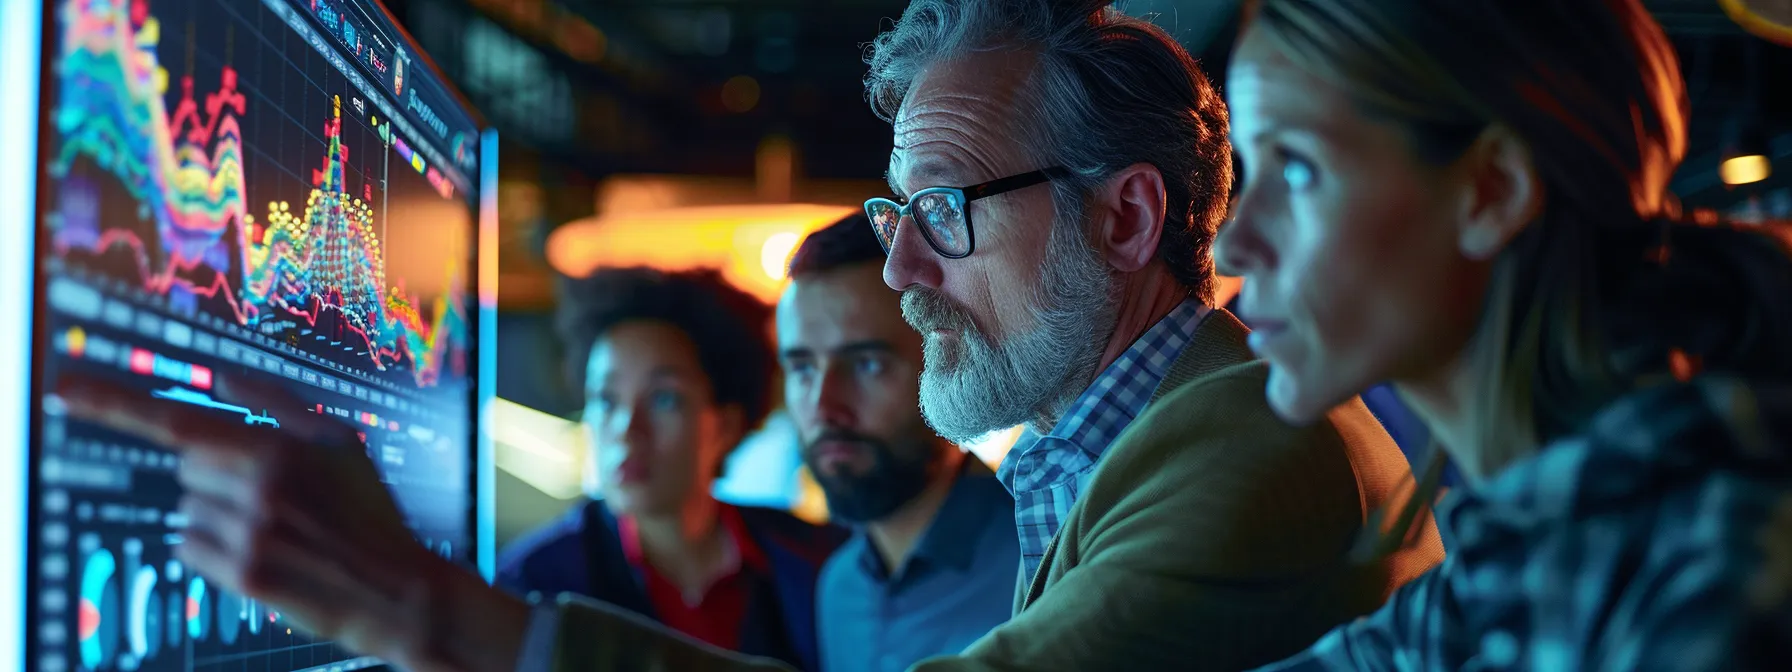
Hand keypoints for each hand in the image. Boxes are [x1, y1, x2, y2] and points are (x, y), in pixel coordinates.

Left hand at [57, 373, 528, 670]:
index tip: (63, 389)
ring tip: (274, 528)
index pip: (178, 420)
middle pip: (186, 466)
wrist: (395, 590)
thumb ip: (277, 403)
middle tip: (270, 493)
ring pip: (186, 508)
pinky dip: (212, 548)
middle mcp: (255, 490)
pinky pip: (188, 547)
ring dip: (216, 513)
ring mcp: (245, 534)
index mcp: (277, 448)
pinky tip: (260, 552)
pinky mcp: (241, 574)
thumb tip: (222, 376)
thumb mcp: (341, 442)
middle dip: (215, 472)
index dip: (113, 404)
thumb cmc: (369, 512)